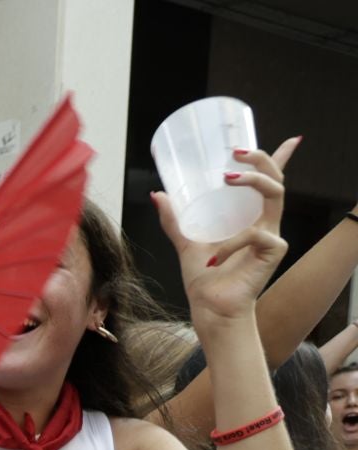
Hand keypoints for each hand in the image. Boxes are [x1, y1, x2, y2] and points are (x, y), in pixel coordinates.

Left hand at [154, 138, 297, 333]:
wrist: (210, 309)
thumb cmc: (204, 279)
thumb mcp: (186, 242)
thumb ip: (175, 220)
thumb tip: (159, 194)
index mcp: (249, 217)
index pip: (270, 182)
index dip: (282, 158)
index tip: (291, 140)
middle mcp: (264, 222)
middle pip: (276, 179)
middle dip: (262, 159)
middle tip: (237, 152)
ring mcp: (271, 235)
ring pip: (275, 194)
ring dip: (254, 181)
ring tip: (227, 177)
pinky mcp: (273, 250)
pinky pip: (253, 234)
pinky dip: (230, 243)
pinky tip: (216, 259)